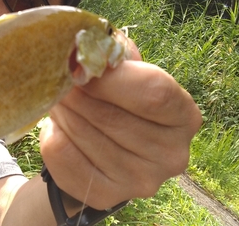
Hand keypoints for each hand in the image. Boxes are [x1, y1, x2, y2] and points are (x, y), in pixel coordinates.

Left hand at [39, 40, 201, 209]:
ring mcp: (141, 180)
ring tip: (58, 98)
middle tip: (57, 78)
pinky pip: (64, 155)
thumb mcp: (129, 72)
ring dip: (63, 110)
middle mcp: (172, 154)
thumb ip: (116, 54)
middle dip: (77, 93)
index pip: (154, 93)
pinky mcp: (106, 194)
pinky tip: (60, 125)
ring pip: (85, 135)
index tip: (82, 66)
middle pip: (113, 116)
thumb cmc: (121, 102)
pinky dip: (54, 134)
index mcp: (185, 116)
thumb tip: (88, 45)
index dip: (112, 78)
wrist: (106, 152)